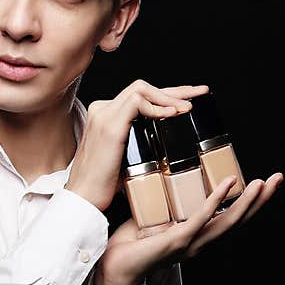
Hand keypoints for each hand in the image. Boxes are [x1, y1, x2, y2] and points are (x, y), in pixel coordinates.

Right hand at [65, 79, 209, 211]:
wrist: (83, 197)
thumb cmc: (102, 183)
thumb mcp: (124, 158)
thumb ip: (138, 144)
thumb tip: (165, 145)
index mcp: (105, 115)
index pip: (140, 96)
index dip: (166, 95)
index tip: (187, 100)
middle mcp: (102, 110)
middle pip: (143, 88)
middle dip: (175, 89)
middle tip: (200, 92)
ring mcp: (104, 115)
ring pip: (140, 89)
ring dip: (169, 96)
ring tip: (188, 107)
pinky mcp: (109, 126)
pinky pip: (136, 103)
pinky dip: (157, 106)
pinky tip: (172, 114)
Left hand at [93, 171, 283, 284]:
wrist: (112, 269)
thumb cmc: (128, 247)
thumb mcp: (152, 220)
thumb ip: (164, 206)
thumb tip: (163, 180)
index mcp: (196, 238)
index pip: (229, 219)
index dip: (248, 203)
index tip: (263, 184)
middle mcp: (199, 242)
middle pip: (238, 220)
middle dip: (260, 200)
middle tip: (278, 179)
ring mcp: (191, 242)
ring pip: (228, 221)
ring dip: (248, 201)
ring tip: (264, 183)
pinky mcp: (178, 240)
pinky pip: (202, 217)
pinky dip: (216, 200)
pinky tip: (228, 183)